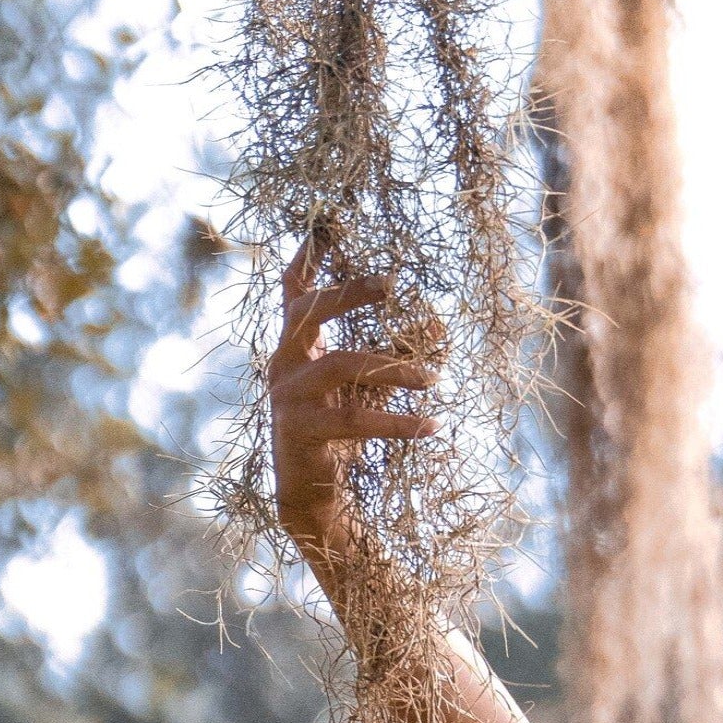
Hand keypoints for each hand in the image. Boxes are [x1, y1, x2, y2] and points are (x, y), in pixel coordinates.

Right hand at [266, 232, 440, 570]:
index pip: (292, 291)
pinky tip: (432, 425)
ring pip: (343, 364)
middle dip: (350, 292)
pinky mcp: (301, 432)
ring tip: (435, 378)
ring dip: (393, 367)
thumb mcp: (369, 388)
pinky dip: (398, 422)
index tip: (326, 224)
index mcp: (294, 347)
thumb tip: (439, 325)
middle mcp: (283, 363)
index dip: (307, 258)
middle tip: (392, 285)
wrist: (312, 498)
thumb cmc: (339, 437)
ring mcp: (288, 397)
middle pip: (311, 311)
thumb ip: (396, 355)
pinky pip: (355, 419)